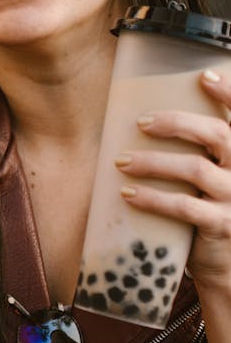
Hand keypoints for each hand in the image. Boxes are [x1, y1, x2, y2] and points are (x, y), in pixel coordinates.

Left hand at [115, 68, 230, 342]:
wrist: (227, 265)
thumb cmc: (212, 209)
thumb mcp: (215, 176)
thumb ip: (201, 151)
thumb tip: (150, 119)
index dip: (229, 94)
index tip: (204, 77)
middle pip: (218, 134)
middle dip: (176, 123)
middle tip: (141, 123)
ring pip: (195, 169)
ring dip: (153, 162)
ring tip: (122, 161)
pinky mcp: (222, 226)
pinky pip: (184, 208)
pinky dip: (152, 198)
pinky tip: (127, 194)